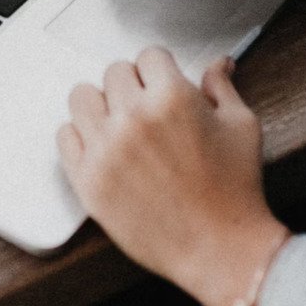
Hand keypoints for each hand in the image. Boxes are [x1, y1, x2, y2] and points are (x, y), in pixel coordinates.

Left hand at [57, 49, 289, 305]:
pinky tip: (103, 147)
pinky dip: (81, 137)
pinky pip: (65, 136)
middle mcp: (134, 117)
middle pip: (114, 72)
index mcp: (172, 97)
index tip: (163, 84)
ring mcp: (106, 149)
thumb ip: (221, 87)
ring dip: (101, 105)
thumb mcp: (241, 126)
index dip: (161, 70)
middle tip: (147, 109)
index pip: (149, 55)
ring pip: (82, 96)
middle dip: (134, 86)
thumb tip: (218, 63)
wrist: (220, 250)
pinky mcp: (88, 180)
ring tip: (119, 124)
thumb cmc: (235, 190)